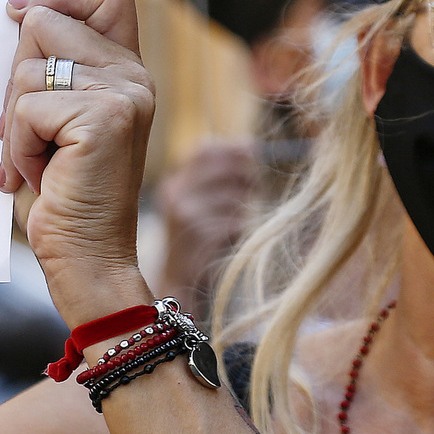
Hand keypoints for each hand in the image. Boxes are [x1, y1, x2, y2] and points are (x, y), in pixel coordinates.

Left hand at [0, 0, 155, 326]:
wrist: (87, 259)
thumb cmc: (63, 193)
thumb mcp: (55, 118)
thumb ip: (50, 67)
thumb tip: (16, 8)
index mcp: (126, 70)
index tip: (19, 18)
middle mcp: (134, 75)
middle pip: (45, 19)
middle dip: (15, 75)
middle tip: (26, 131)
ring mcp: (124, 94)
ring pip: (28, 67)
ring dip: (14, 122)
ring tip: (39, 159)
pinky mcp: (105, 118)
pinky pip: (27, 108)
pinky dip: (19, 146)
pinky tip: (41, 175)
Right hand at [152, 139, 259, 309]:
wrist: (182, 284)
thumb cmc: (203, 242)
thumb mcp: (203, 207)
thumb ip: (220, 182)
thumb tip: (255, 150)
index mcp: (174, 184)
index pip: (204, 151)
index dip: (233, 148)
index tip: (256, 151)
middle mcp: (174, 194)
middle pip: (221, 167)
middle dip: (246, 174)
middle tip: (259, 186)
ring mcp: (183, 214)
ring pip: (232, 196)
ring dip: (245, 208)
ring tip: (240, 223)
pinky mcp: (198, 234)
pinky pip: (234, 221)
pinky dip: (241, 229)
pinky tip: (234, 240)